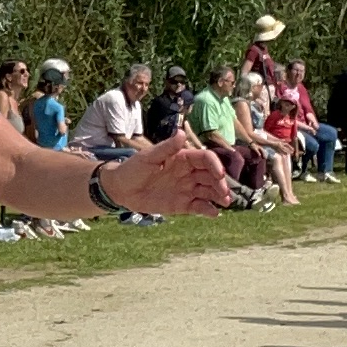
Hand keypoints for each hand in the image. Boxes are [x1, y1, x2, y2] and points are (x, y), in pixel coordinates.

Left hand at [107, 128, 233, 217]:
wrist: (120, 190)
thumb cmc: (133, 168)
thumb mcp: (148, 157)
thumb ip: (167, 147)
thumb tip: (182, 133)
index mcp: (182, 158)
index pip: (205, 159)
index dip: (215, 165)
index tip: (219, 175)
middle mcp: (188, 173)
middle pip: (211, 176)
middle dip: (220, 184)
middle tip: (226, 193)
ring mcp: (186, 189)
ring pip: (208, 191)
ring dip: (219, 196)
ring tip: (226, 202)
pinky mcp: (182, 204)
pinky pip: (198, 206)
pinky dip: (208, 210)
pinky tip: (214, 213)